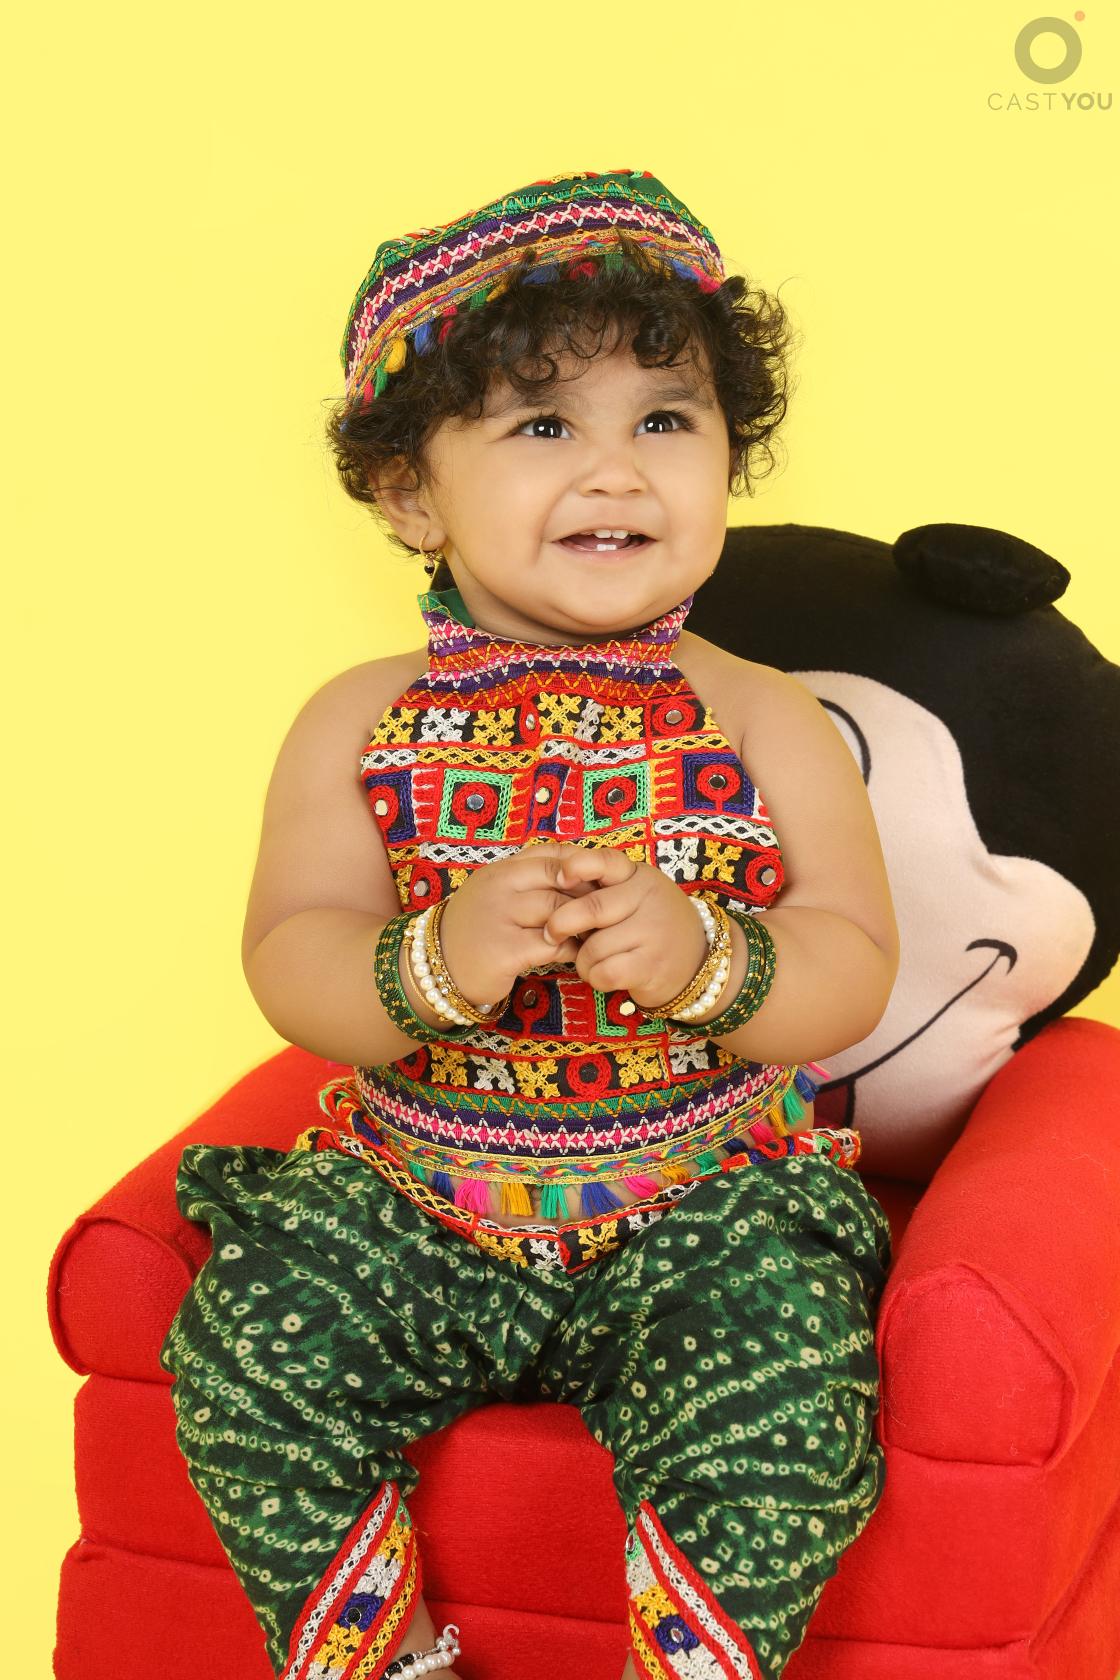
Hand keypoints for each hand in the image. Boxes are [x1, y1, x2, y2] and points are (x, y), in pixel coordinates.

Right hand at [435, 841, 601, 1007]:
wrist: (436, 968)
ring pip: (557, 911)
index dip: (580, 867)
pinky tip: (572, 953)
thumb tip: (581, 872)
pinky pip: (551, 945)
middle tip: (604, 910)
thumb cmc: (475, 929)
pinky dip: (568, 949)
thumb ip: (528, 878)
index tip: (597, 883)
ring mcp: (499, 918)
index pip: (551, 854)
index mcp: (499, 870)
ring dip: (580, 924)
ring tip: (589, 933)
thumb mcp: (496, 893)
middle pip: (558, 879)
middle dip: (586, 895)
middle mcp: (498, 888)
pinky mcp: (503, 951)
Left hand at [541, 846, 710, 1010]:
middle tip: (551, 933)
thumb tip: (551, 883)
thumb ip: (600, 887)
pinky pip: (604, 972)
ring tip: (590, 960)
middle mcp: (648, 899)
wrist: (696, 962)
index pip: (605, 861)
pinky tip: (603, 975)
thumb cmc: (648, 924)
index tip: (559, 877)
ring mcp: (653, 933)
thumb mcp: (632, 895)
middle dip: (561, 924)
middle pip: (591, 908)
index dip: (577, 867)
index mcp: (638, 876)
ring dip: (582, 960)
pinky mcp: (651, 966)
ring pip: (594, 947)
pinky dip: (595, 978)